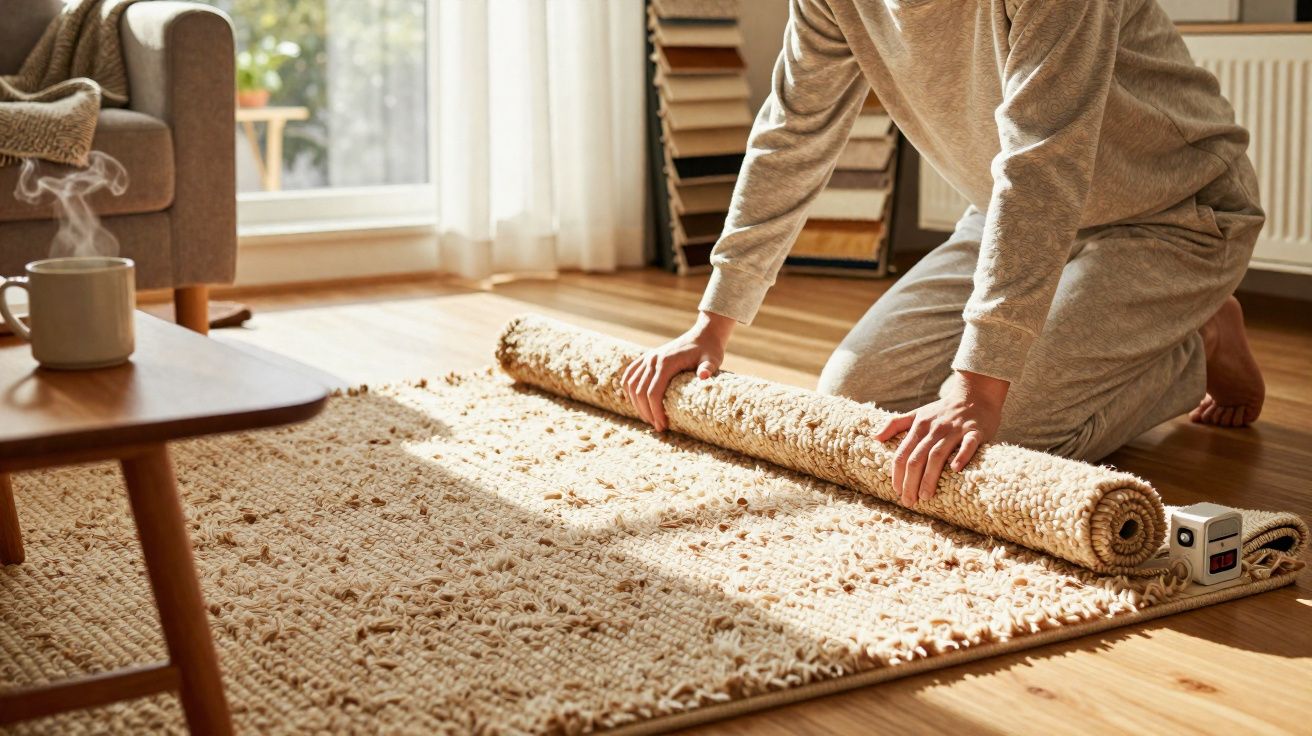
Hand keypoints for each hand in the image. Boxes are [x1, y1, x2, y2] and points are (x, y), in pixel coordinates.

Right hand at [622, 311, 734, 431]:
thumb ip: (708, 368)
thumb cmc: (709, 349)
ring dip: (636, 403)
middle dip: (646, 412)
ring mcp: (649, 357)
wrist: (704, 334)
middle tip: (657, 426)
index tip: (663, 425)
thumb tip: (703, 377)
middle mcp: (653, 359)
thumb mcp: (713, 360)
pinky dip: (629, 388)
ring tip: (649, 418)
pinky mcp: (648, 357)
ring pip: (631, 384)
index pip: (653, 392)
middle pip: (639, 391)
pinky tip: (635, 401)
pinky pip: (630, 374)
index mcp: (666, 362)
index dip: (655, 411)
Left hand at [873, 370, 1007, 506]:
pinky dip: (961, 456)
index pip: (903, 454)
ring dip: (930, 477)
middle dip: (910, 482)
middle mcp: (935, 429)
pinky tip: (955, 470)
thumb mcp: (917, 413)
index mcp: (919, 426)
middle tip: (909, 501)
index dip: (898, 474)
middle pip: (917, 458)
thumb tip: (875, 437)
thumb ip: (895, 424)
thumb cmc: (943, 410)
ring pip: (938, 455)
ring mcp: (955, 430)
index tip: (897, 492)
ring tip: (925, 496)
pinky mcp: (975, 431)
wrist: (975, 394)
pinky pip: (968, 444)